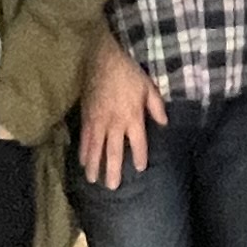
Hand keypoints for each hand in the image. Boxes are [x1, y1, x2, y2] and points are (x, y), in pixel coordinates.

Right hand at [79, 42, 164, 187]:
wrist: (101, 59)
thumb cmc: (127, 72)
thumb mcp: (148, 87)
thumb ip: (156, 106)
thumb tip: (164, 122)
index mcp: (132, 117)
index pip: (138, 143)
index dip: (140, 156)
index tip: (140, 168)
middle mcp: (114, 123)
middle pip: (114, 152)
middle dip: (113, 170)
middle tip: (112, 187)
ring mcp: (98, 121)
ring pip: (95, 148)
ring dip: (94, 166)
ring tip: (93, 180)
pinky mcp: (86, 117)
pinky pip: (84, 138)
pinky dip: (83, 151)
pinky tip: (82, 162)